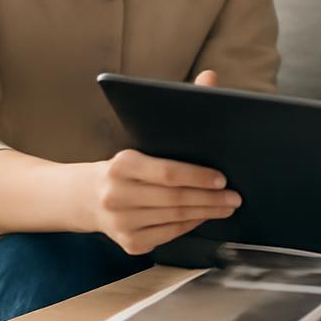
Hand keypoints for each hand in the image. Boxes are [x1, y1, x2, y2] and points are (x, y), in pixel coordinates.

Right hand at [87, 69, 238, 254]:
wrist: (85, 197)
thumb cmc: (126, 164)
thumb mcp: (144, 137)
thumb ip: (181, 106)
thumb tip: (210, 76)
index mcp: (121, 164)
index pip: (167, 173)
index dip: (197, 176)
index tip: (223, 178)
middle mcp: (116, 195)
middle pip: (174, 199)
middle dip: (210, 199)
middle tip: (235, 197)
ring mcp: (121, 223)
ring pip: (174, 218)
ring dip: (205, 213)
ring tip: (227, 206)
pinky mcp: (129, 244)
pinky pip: (168, 235)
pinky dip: (190, 225)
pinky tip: (203, 216)